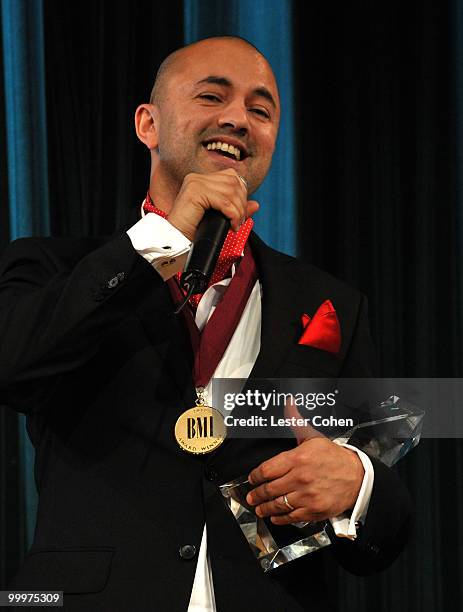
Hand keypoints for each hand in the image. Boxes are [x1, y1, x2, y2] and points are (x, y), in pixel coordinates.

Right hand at [168, 169, 258, 240]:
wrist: (176, 240)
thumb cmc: (194, 230)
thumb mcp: (219, 217)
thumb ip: (235, 208)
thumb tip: (256, 204)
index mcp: (201, 179)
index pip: (231, 176)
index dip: (241, 193)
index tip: (240, 213)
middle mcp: (197, 178)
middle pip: (233, 182)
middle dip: (241, 203)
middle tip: (238, 221)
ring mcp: (195, 183)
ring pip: (230, 192)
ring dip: (238, 211)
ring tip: (235, 225)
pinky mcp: (195, 192)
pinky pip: (223, 201)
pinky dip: (232, 214)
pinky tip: (231, 225)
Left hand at [245, 400, 363, 524]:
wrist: (358, 477)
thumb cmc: (334, 457)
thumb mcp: (313, 437)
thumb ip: (296, 422)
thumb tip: (288, 403)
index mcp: (298, 459)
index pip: (267, 469)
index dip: (255, 476)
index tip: (252, 478)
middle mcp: (301, 478)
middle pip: (270, 488)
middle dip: (257, 494)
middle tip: (251, 496)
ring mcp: (307, 496)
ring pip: (278, 504)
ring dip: (265, 508)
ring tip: (259, 508)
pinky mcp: (314, 510)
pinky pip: (292, 517)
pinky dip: (281, 518)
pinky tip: (275, 516)